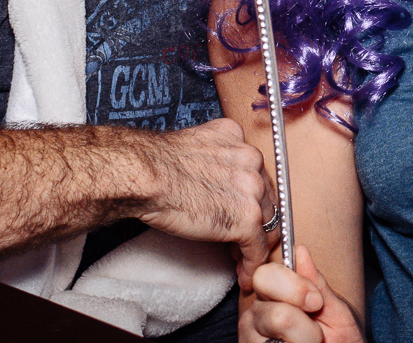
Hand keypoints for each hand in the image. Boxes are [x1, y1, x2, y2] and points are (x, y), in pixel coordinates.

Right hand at [135, 118, 274, 286]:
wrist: (145, 176)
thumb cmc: (154, 164)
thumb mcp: (192, 145)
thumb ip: (211, 155)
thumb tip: (210, 175)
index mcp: (236, 138)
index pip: (254, 170)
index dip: (250, 194)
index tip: (242, 209)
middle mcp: (251, 159)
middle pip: (265, 196)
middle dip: (257, 219)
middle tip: (244, 239)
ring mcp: (252, 190)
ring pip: (267, 223)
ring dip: (257, 243)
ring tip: (243, 259)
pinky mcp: (246, 218)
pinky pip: (257, 247)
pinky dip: (252, 265)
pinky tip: (245, 275)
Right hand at [242, 245, 363, 342]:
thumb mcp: (336, 314)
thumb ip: (317, 285)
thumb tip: (300, 251)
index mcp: (275, 298)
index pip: (266, 272)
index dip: (294, 284)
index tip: (316, 302)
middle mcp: (255, 317)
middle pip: (268, 293)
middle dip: (300, 311)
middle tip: (316, 330)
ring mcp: (250, 340)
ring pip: (277, 319)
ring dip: (305, 336)